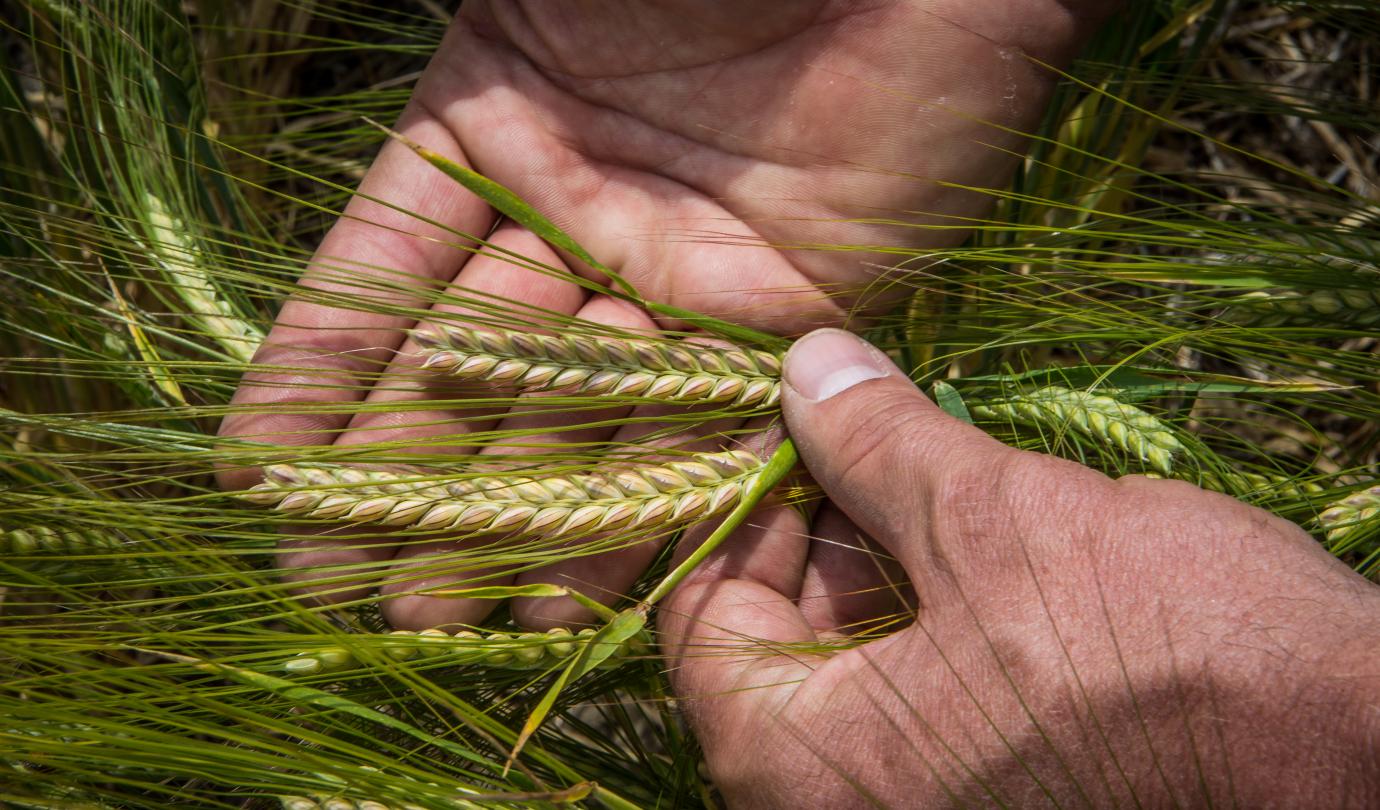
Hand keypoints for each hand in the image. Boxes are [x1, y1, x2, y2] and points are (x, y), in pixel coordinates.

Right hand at [219, 1, 1113, 629]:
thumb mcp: (530, 0)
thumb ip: (457, 111)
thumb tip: (353, 200)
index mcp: (496, 123)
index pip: (384, 268)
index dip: (317, 374)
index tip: (260, 477)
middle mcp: (581, 208)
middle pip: (475, 365)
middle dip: (404, 476)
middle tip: (344, 586)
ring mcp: (683, 266)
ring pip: (578, 412)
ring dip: (509, 516)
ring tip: (437, 616)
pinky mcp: (789, 306)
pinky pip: (702, 418)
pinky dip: (643, 500)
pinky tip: (578, 586)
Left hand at [662, 329, 1379, 807]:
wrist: (1358, 760)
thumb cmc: (1173, 659)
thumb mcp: (1001, 521)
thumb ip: (878, 443)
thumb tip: (802, 365)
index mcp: (804, 768)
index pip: (699, 612)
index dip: (733, 495)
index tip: (783, 416)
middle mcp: (840, 804)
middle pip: (772, 630)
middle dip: (815, 516)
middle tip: (860, 417)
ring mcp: (917, 797)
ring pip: (849, 650)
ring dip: (879, 546)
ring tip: (929, 454)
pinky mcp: (988, 781)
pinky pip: (919, 681)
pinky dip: (931, 597)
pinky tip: (974, 521)